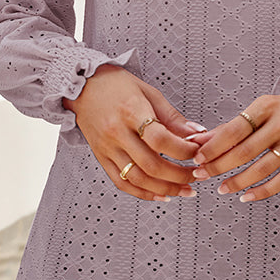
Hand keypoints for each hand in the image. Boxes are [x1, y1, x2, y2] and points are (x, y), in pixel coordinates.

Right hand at [63, 64, 200, 200]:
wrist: (82, 87)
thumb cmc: (116, 86)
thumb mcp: (148, 92)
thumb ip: (172, 116)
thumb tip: (197, 134)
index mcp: (130, 111)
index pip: (159, 139)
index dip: (182, 150)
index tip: (197, 152)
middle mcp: (116, 132)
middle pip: (150, 164)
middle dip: (179, 175)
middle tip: (197, 175)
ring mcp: (107, 148)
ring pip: (137, 178)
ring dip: (165, 188)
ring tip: (184, 189)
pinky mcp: (102, 158)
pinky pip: (122, 182)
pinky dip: (143, 193)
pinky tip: (161, 194)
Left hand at [189, 89, 279, 201]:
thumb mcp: (262, 108)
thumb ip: (231, 126)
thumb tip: (199, 140)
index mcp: (268, 106)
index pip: (235, 129)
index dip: (214, 146)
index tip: (198, 156)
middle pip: (245, 151)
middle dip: (219, 166)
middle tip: (202, 174)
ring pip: (262, 169)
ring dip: (237, 181)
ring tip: (222, 188)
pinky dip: (262, 191)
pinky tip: (246, 196)